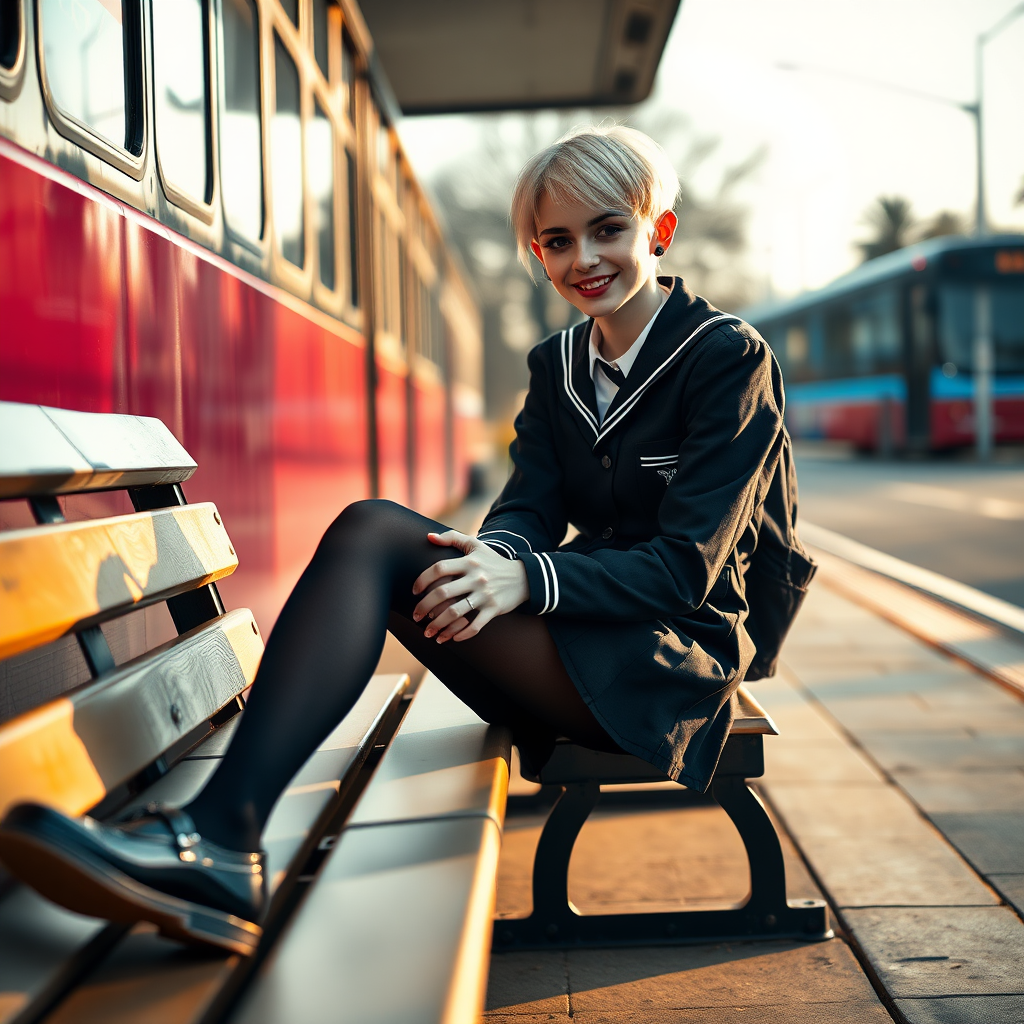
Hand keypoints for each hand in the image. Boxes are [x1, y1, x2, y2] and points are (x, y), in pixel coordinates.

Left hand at [411, 531, 529, 642]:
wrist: (523, 577)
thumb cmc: (493, 561)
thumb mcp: (475, 545)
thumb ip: (451, 537)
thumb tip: (429, 536)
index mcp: (469, 562)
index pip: (439, 569)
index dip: (423, 580)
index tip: (415, 591)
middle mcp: (476, 578)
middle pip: (443, 593)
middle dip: (424, 606)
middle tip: (415, 616)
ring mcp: (485, 595)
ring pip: (455, 612)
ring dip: (438, 625)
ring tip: (428, 632)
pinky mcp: (494, 609)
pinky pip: (475, 625)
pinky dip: (462, 634)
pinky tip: (452, 638)